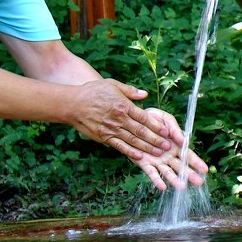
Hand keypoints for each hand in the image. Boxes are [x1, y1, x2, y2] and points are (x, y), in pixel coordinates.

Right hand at [68, 80, 207, 190]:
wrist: (72, 104)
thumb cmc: (93, 92)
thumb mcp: (112, 85)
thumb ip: (130, 91)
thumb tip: (145, 94)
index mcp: (123, 105)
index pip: (144, 117)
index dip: (156, 125)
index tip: (167, 131)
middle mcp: (119, 118)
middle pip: (141, 131)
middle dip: (156, 139)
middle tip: (168, 146)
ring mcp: (111, 129)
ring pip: (132, 140)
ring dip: (147, 148)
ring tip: (159, 153)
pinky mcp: (104, 137)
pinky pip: (119, 146)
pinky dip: (130, 152)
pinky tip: (140, 157)